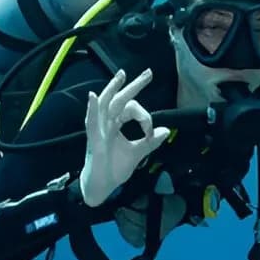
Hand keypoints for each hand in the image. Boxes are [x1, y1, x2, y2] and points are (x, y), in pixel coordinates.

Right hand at [79, 68, 170, 207]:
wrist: (102, 186)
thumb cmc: (115, 168)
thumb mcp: (138, 153)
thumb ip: (151, 141)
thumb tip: (167, 130)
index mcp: (115, 123)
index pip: (132, 110)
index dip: (145, 118)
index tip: (151, 132)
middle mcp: (106, 122)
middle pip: (121, 99)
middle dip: (135, 86)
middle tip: (149, 73)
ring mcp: (99, 129)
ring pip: (106, 104)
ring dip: (113, 88)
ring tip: (121, 75)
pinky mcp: (93, 139)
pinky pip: (92, 121)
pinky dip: (92, 108)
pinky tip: (93, 96)